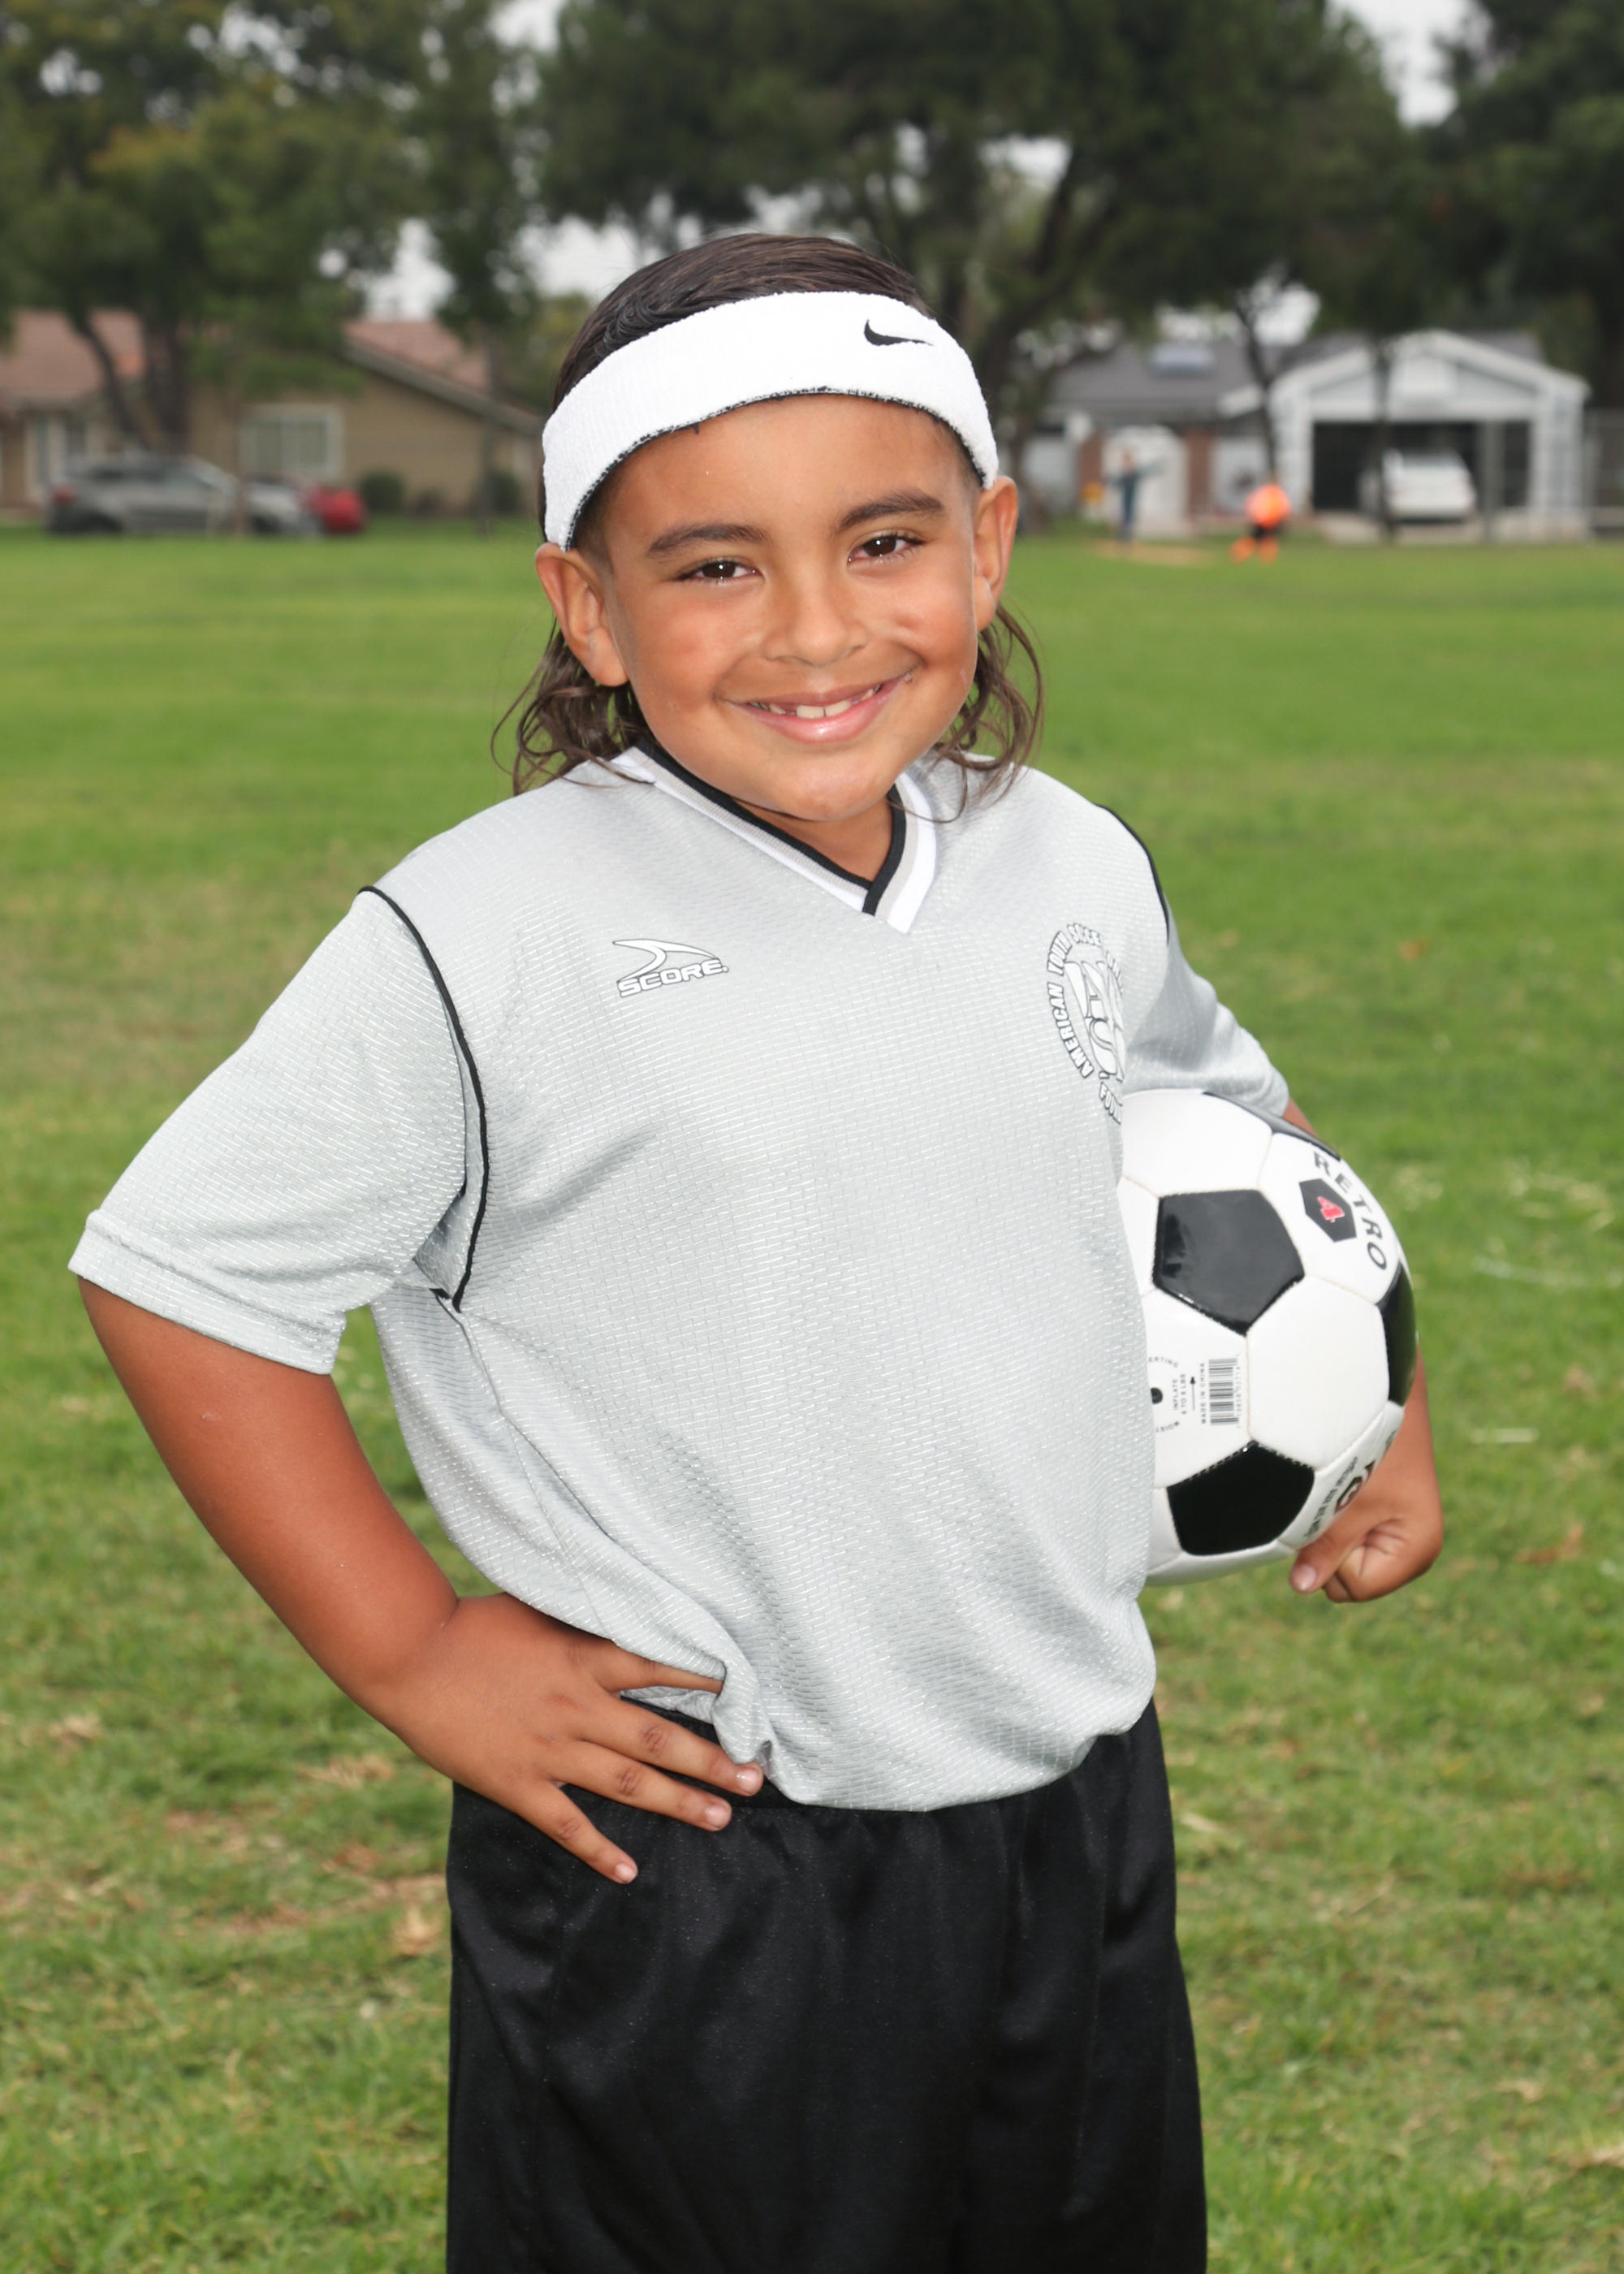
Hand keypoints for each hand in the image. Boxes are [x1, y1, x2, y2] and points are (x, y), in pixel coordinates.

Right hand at [366, 1595, 762, 1883]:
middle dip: (713, 1760)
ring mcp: (550, 1749)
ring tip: (722, 1817)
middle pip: (659, 1738)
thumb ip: (583, 1623)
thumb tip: (625, 1615)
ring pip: (628, 1783)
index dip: (707, 1683)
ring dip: (680, 1802)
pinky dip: (600, 1850)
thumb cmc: (473, 1625)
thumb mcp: (540, 1611)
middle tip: (756, 1779)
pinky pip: (568, 1824)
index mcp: (584, 1657)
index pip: (661, 1670)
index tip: (746, 1697)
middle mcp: (578, 1706)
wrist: (412, 1655)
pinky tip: (630, 1870)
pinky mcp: (518, 1783)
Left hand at [1289, 1357, 1442, 1603]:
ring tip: (1341, 1488)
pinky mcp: (1385, 1515)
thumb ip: (1324, 1548)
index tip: (1340, 1511)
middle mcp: (1415, 1548)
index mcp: (1417, 1549)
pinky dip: (1335, 1517)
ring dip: (1330, 1529)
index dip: (1334, 1555)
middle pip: (1350, 1579)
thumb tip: (1302, 1587)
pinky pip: (1347, 1536)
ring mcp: (1400, 1533)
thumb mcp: (1342, 1499)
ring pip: (1344, 1558)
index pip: (1355, 1585)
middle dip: (1331, 1547)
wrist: (1383, 1389)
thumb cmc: (1369, 1442)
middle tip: (1338, 1498)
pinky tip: (1340, 1487)